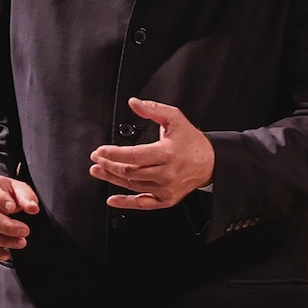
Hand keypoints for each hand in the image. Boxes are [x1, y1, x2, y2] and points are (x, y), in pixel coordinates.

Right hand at [0, 174, 39, 260]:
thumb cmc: (5, 192)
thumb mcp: (17, 188)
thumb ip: (26, 196)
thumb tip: (33, 208)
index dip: (2, 201)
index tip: (14, 208)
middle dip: (8, 227)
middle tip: (25, 231)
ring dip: (3, 241)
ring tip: (20, 242)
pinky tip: (5, 254)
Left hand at [89, 97, 214, 209]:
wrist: (210, 163)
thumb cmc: (191, 142)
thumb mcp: (175, 118)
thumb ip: (153, 110)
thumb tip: (134, 103)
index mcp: (167, 153)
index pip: (133, 156)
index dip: (113, 154)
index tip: (100, 150)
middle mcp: (166, 173)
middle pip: (129, 172)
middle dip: (108, 164)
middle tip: (97, 157)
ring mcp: (166, 188)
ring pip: (132, 186)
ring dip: (111, 179)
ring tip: (98, 171)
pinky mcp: (167, 199)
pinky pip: (143, 204)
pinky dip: (126, 203)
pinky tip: (112, 199)